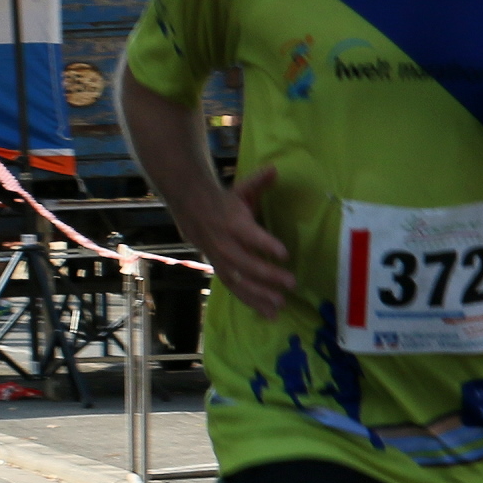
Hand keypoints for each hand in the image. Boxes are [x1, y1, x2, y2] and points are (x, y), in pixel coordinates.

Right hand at [185, 162, 295, 318]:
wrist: (191, 210)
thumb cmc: (224, 201)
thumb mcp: (241, 190)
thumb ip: (259, 182)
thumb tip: (276, 169)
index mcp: (232, 222)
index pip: (250, 235)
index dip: (266, 244)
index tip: (285, 253)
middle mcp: (225, 244)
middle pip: (246, 263)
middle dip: (268, 275)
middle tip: (291, 283)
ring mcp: (221, 261)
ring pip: (239, 282)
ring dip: (260, 295)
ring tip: (280, 304)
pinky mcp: (221, 271)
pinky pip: (236, 290)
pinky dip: (252, 302)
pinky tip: (269, 313)